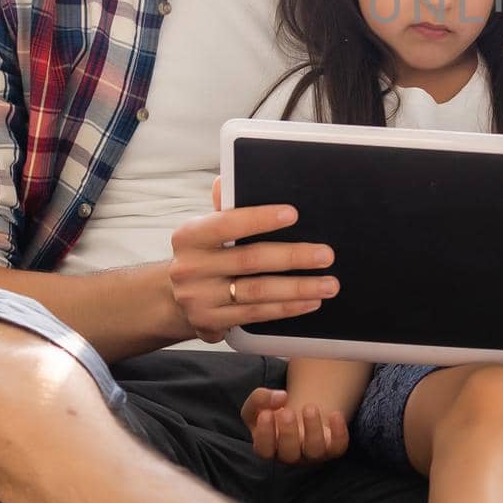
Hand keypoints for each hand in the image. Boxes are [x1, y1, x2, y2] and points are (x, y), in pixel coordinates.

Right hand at [167, 178, 339, 343]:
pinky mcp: (210, 323)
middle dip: (293, 257)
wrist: (174, 299)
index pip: (226, 223)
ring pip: (257, 292)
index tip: (293, 214)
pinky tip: (310, 301)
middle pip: (249, 260)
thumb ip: (223, 208)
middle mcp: (190, 268)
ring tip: (328, 284)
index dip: (259, 218)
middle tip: (326, 255)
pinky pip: (256, 314)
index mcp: (189, 236)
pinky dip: (286, 308)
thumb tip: (225, 180)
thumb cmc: (205, 255)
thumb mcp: (206, 230)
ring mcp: (198, 299)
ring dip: (298, 288)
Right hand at [241, 387, 349, 463]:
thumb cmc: (274, 411)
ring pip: (314, 451)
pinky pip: (338, 447)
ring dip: (312, 430)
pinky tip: (335, 414)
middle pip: (289, 454)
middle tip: (286, 411)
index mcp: (269, 448)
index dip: (264, 434)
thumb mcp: (258, 403)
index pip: (264, 450)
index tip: (266, 414)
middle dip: (288, 433)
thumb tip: (281, 397)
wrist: (301, 413)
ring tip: (309, 408)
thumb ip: (260, 399)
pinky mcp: (332, 448)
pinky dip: (339, 433)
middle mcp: (291, 455)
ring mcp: (313, 453)